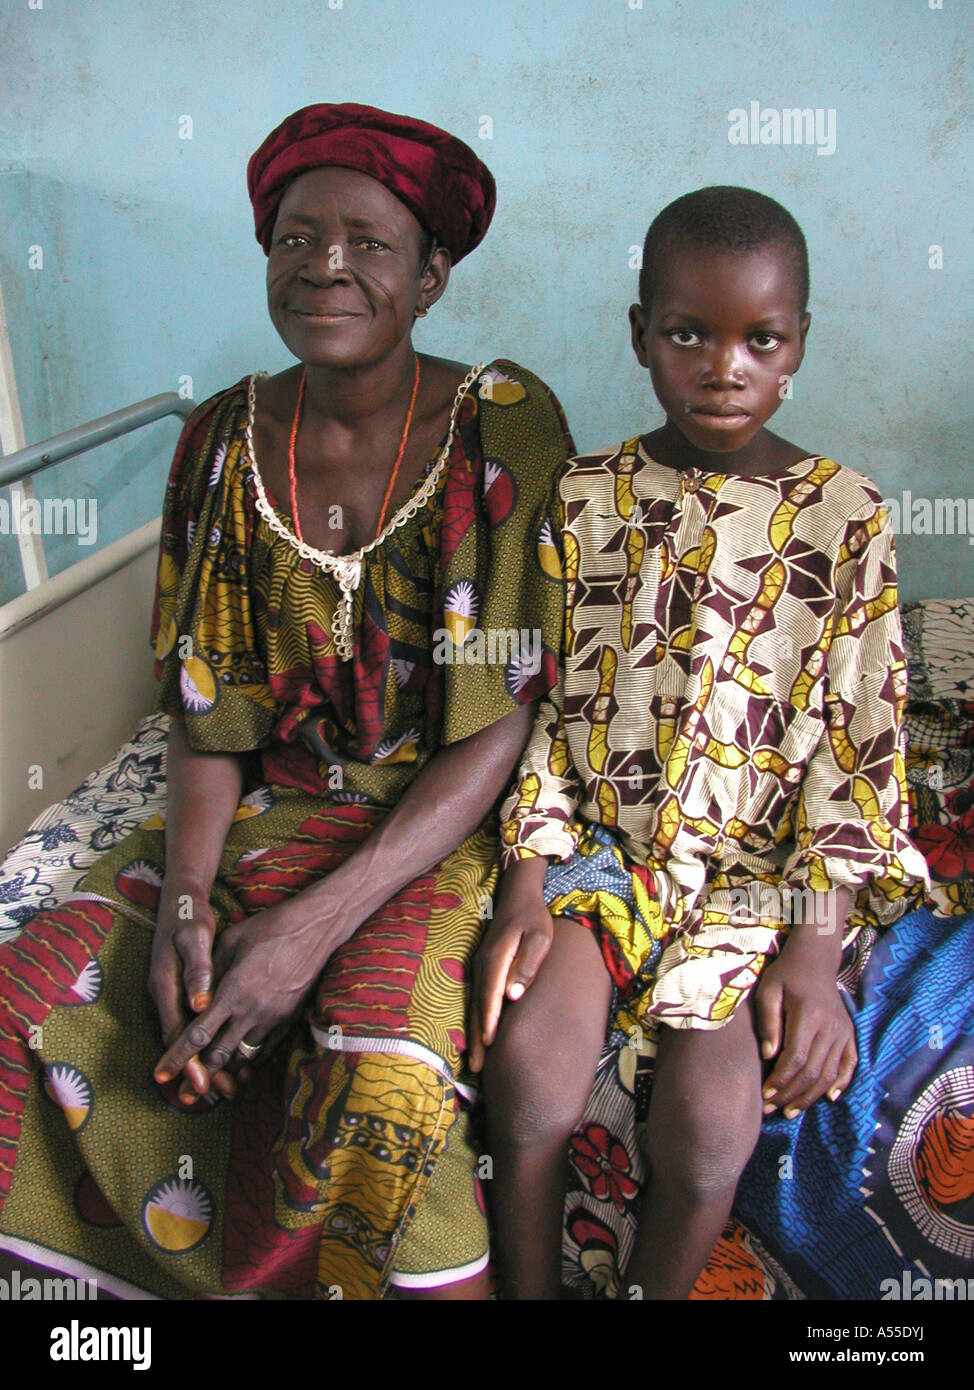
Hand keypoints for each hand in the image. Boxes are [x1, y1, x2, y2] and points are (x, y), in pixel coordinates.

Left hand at [153, 899, 339, 1093]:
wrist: (316, 929)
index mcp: (233, 991)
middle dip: (199, 1078)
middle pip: (219, 1056)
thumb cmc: (270, 927)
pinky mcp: (290, 1019)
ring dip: (225, 1073)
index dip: (177, 1057)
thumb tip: (193, 995)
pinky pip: (266, 1050)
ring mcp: (273, 1018)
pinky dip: (250, 1061)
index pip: (198, 1034)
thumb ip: (209, 971)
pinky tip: (240, 1066)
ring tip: (211, 1088)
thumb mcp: (231, 940)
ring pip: (243, 1057)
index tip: (161, 1075)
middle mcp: (252, 1011)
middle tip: (184, 1097)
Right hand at [468, 858, 552, 1072]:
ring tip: (475, 1061)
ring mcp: (479, 968)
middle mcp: (482, 966)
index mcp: (496, 959)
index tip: (489, 1044)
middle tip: (477, 1067)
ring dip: (474, 1033)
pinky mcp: (482, 969)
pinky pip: (477, 998)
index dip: (489, 1021)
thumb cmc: (533, 919)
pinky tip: (478, 1035)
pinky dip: (475, 1019)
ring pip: (474, 1005)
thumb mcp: (540, 937)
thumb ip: (528, 965)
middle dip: (477, 1037)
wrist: (517, 896)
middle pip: (477, 1006)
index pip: (491, 996)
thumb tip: (515, 995)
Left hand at [755, 943, 856, 1118]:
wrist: (815, 960)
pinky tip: (828, 1098)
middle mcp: (831, 1027)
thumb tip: (769, 1056)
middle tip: (772, 1109)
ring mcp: (843, 1032)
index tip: (764, 1095)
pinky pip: (850, 1064)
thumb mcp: (769, 990)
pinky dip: (841, 1083)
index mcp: (809, 1015)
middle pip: (813, 1071)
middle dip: (791, 1095)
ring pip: (830, 1074)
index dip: (781, 1081)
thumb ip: (769, 1022)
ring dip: (810, 1096)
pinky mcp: (850, 1034)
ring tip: (790, 1110)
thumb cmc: (786, 975)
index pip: (796, 1058)